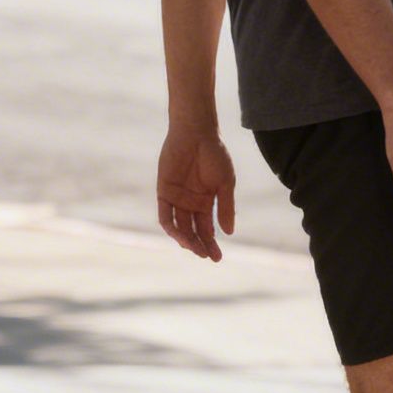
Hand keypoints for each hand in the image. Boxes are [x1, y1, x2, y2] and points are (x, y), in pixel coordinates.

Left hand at [157, 128, 237, 261]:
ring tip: (195, 249)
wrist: (196, 134)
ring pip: (179, 226)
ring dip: (186, 240)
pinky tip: (182, 237)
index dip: (212, 244)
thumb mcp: (225, 184)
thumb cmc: (214, 155)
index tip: (218, 258)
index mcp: (206, 201)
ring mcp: (177, 198)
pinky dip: (172, 228)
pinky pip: (165, 215)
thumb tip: (228, 233)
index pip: (207, 228)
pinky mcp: (164, 192)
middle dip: (200, 245)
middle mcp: (190, 202)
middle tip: (208, 256)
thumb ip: (225, 207)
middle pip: (193, 230)